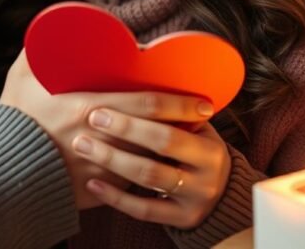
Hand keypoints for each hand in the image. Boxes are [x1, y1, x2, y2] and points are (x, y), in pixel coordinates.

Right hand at [0, 50, 214, 209]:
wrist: (0, 169)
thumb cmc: (14, 118)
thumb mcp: (22, 76)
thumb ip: (39, 48)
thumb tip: (55, 20)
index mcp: (86, 108)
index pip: (145, 103)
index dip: (177, 101)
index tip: (200, 98)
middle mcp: (100, 139)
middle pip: (156, 130)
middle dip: (185, 120)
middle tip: (205, 111)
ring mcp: (101, 168)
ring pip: (150, 157)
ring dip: (173, 147)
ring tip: (191, 134)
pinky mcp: (97, 188)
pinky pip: (134, 181)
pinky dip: (152, 171)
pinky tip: (165, 163)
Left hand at [74, 108, 231, 228]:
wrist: (220, 196)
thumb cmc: (194, 154)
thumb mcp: (196, 134)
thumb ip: (176, 119)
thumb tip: (136, 85)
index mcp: (210, 144)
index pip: (173, 120)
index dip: (139, 112)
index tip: (104, 106)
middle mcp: (208, 171)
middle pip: (163, 143)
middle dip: (125, 129)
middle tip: (93, 119)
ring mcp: (196, 198)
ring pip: (149, 176)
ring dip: (113, 159)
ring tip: (84, 146)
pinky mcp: (181, 219)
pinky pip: (144, 209)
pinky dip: (116, 197)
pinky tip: (94, 184)